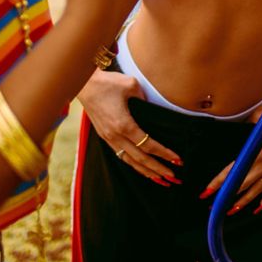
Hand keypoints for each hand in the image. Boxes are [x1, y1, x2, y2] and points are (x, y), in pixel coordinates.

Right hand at [79, 70, 182, 184]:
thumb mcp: (131, 84)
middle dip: (158, 168)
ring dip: (145, 171)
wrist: (84, 85)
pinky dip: (133, 164)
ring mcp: (108, 138)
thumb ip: (145, 98)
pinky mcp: (104, 137)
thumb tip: (152, 108)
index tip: (177, 159)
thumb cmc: (108, 82)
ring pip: (129, 161)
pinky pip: (121, 155)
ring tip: (159, 179)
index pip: (148, 144)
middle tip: (173, 176)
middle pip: (140, 158)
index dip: (164, 153)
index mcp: (124, 124)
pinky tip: (141, 168)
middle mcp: (115, 136)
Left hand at [202, 105, 261, 214]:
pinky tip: (259, 207)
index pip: (234, 170)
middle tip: (214, 204)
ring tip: (233, 210)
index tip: (207, 191)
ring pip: (257, 190)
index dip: (219, 182)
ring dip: (244, 201)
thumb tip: (243, 116)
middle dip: (227, 196)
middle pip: (242, 185)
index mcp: (258, 152)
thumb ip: (251, 118)